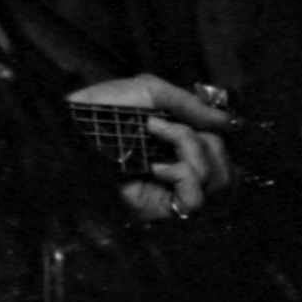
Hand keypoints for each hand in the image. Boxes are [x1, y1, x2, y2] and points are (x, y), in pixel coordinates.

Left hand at [70, 73, 234, 221]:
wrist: (71, 127)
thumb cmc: (104, 107)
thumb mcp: (151, 93)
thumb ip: (190, 105)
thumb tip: (230, 121)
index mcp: (179, 143)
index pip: (222, 149)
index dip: (218, 135)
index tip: (197, 120)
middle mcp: (179, 167)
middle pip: (224, 164)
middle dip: (200, 140)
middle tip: (166, 128)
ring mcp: (170, 190)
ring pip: (215, 180)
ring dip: (191, 152)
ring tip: (157, 141)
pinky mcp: (158, 208)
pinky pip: (195, 199)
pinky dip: (183, 176)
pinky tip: (158, 168)